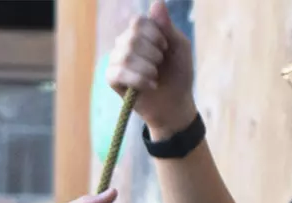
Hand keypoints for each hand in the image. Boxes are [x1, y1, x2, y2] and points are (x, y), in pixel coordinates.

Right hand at [107, 0, 197, 136]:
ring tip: (155, 76)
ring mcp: (116, 60)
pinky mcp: (112, 79)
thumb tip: (157, 2)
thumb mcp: (179, 47)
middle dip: (153, 54)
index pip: (138, 22)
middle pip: (131, 38)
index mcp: (140, 33)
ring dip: (147, 68)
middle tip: (160, 65)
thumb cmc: (178, 74)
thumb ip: (167, 27)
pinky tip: (150, 86)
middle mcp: (125, 43)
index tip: (165, 47)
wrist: (175, 104)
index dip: (154, 34)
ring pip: (125, 55)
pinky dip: (139, 80)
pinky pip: (118, 72)